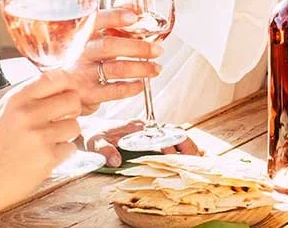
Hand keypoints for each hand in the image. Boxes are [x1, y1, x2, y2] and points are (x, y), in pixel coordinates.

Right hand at [0, 71, 81, 214]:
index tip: (71, 94)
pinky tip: (41, 160)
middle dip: (72, 111)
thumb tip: (68, 86)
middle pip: (73, 100)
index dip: (70, 85)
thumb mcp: (4, 113)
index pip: (57, 77)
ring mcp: (38, 136)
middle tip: (61, 122)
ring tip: (45, 144)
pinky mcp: (46, 158)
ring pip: (75, 126)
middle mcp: (27, 113)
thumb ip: (31, 98)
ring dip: (65, 136)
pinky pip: (70, 148)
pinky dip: (61, 155)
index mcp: (16, 99)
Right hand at [68, 7, 163, 113]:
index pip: (96, 20)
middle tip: (157, 50)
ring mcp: (81, 73)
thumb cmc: (82, 54)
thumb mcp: (94, 33)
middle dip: (138, 47)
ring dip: (141, 68)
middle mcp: (79, 52)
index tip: (134, 17)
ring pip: (115, 68)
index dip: (115, 17)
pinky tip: (141, 84)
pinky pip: (113, 90)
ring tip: (156, 68)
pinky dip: (131, 88)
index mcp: (81, 33)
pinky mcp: (86, 94)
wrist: (58, 87)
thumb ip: (117, 15)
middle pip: (109, 46)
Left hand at [82, 119, 202, 166]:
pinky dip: (181, 143)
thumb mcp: (94, 143)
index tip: (175, 156)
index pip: (157, 134)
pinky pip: (169, 137)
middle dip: (184, 143)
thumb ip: (105, 151)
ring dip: (186, 143)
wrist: (90, 128)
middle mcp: (144, 126)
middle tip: (195, 156)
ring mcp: (148, 130)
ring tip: (197, 155)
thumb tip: (117, 161)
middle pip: (170, 132)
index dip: (169, 144)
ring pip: (173, 134)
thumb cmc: (92, 135)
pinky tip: (190, 151)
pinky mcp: (149, 134)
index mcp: (135, 127)